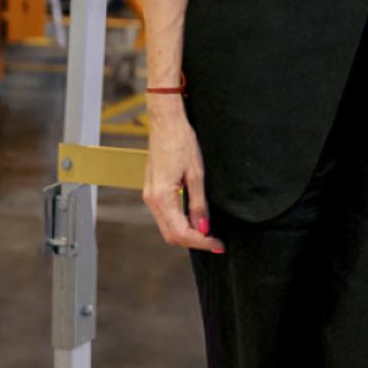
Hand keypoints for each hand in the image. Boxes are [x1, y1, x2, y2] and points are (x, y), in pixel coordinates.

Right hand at [143, 101, 224, 252]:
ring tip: (209, 234)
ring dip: (187, 234)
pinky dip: (180, 223)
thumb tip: (204, 229)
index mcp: (161, 198)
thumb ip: (198, 204)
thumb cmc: (182, 142)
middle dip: (194, 241)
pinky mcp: (153, 191)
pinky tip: (195, 220)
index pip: (181, 232)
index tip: (218, 245)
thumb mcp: (196, 173)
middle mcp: (151, 201)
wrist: (166, 122)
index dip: (201, 242)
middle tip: (216, 243)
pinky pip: (165, 216)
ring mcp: (150, 196)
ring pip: (167, 227)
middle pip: (171, 235)